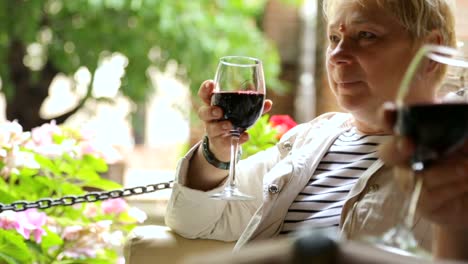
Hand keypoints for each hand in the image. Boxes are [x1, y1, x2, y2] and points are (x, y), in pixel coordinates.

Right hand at [197, 80, 271, 161]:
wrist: (225, 144)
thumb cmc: (232, 121)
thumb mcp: (241, 113)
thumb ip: (254, 107)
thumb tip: (268, 102)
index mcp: (214, 105)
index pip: (205, 95)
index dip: (205, 89)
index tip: (211, 84)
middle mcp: (210, 118)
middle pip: (203, 112)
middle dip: (210, 111)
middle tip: (219, 111)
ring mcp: (213, 131)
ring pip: (211, 128)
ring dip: (220, 126)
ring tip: (230, 125)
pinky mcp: (219, 143)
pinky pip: (224, 142)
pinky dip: (236, 139)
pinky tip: (245, 136)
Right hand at [378, 102, 467, 229]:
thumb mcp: (467, 129)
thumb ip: (456, 111)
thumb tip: (446, 102)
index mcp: (416, 134)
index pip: (393, 123)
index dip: (387, 117)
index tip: (389, 111)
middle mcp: (407, 157)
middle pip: (386, 153)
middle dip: (396, 147)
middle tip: (409, 143)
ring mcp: (411, 181)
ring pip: (412, 176)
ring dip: (443, 170)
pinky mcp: (422, 202)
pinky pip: (427, 194)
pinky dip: (451, 186)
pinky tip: (466, 182)